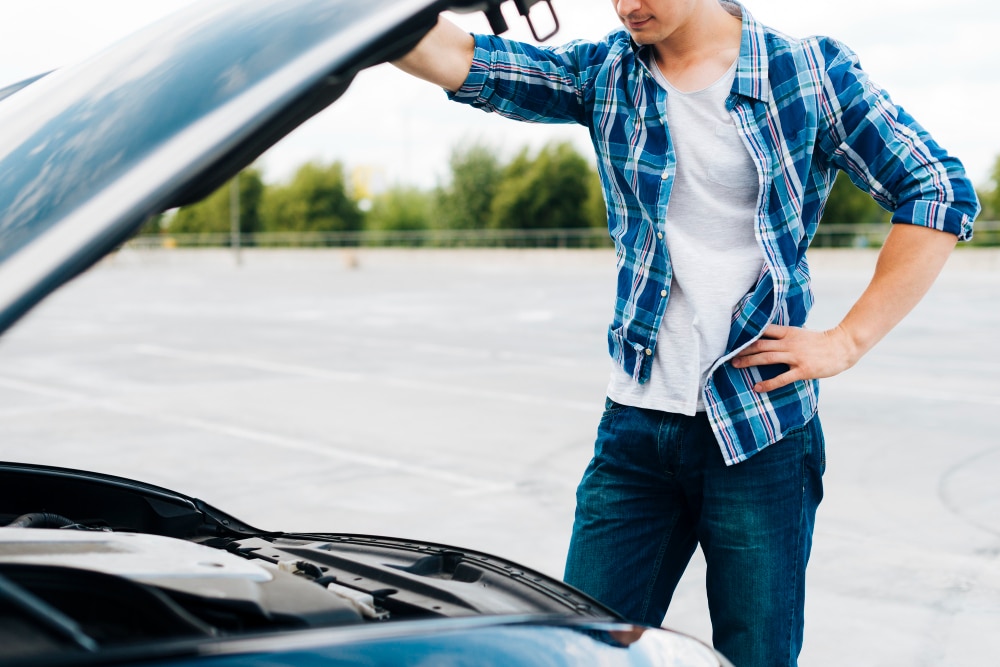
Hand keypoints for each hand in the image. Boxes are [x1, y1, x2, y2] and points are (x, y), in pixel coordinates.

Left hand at [731, 324, 859, 392]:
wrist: (843, 346)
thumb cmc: (821, 341)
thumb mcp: (801, 333)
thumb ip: (786, 335)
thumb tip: (771, 336)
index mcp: (789, 332)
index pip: (763, 330)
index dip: (748, 334)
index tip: (734, 339)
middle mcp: (789, 342)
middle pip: (760, 344)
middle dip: (743, 350)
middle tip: (728, 356)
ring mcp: (796, 356)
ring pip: (767, 357)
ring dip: (749, 362)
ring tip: (735, 366)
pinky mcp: (803, 370)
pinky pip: (782, 377)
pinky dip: (768, 383)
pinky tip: (757, 387)